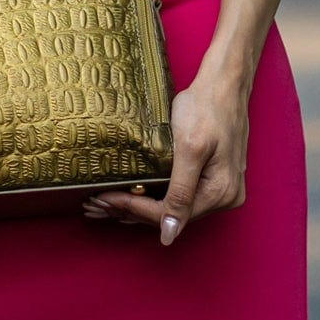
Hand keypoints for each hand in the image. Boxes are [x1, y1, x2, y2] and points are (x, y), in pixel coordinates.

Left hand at [82, 63, 249, 243]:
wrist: (224, 83)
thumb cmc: (206, 108)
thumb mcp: (190, 148)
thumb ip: (180, 193)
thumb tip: (170, 236)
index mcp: (220, 194)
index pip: (167, 214)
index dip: (132, 208)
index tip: (103, 199)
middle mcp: (224, 198)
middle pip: (169, 214)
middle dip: (131, 209)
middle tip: (96, 203)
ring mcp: (220, 188)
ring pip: (172, 206)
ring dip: (140, 205)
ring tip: (106, 202)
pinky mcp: (212, 178)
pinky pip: (180, 194)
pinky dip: (155, 194)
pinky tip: (133, 193)